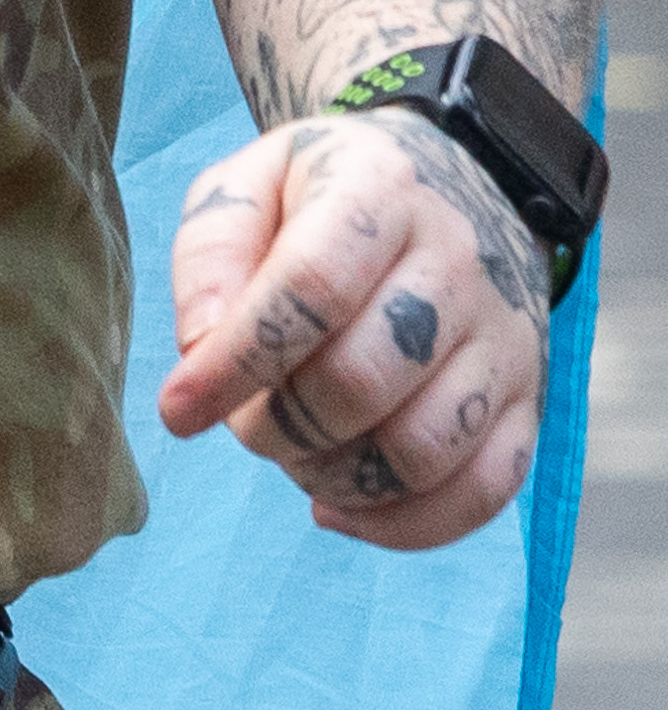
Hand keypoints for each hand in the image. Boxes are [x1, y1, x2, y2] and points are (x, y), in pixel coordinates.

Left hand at [160, 111, 549, 552]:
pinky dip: (401, 525)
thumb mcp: (254, 184)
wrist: (454, 188)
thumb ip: (212, 254)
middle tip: (246, 420)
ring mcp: (505, 336)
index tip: (178, 409)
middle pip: (361, 380)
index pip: (311, 288)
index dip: (236, 362)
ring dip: (334, 478)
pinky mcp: (531, 398)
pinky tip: (339, 505)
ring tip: (296, 454)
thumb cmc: (327, 198)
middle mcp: (458, 260)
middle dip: (277, 426)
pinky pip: (482, 493)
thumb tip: (201, 348)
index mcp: (381, 188)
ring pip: (422, 449)